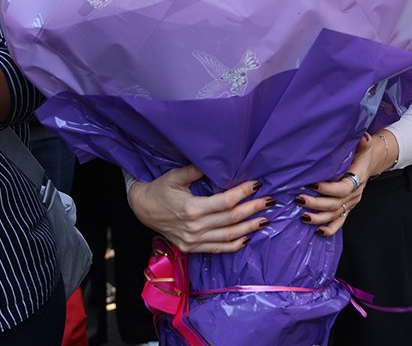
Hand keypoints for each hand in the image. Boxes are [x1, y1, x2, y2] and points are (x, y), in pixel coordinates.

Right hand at [129, 165, 270, 252]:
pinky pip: (217, 249)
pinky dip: (234, 245)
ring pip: (228, 236)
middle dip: (252, 209)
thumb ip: (196, 171)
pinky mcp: (191, 248)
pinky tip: (247, 238)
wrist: (142, 209)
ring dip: (249, 228)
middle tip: (269, 201)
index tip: (257, 184)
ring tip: (265, 219)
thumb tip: (218, 162)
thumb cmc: (160, 189)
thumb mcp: (175, 176)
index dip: (243, 193)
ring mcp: (193, 240)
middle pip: (231, 219)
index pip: (225, 202)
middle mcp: (194, 227)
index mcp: (191, 208)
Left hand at [298, 134, 375, 236]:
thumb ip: (363, 142)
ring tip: (303, 216)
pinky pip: (340, 222)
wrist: (370, 163)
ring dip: (318, 218)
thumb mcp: (365, 145)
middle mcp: (354, 194)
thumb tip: (363, 137)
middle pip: (335, 204)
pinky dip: (330, 229)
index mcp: (357, 178)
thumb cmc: (363, 153)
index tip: (312, 184)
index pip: (343, 188)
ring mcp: (351, 203)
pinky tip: (318, 231)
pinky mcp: (348, 209)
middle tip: (299, 199)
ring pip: (335, 215)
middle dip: (316, 203)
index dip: (328, 189)